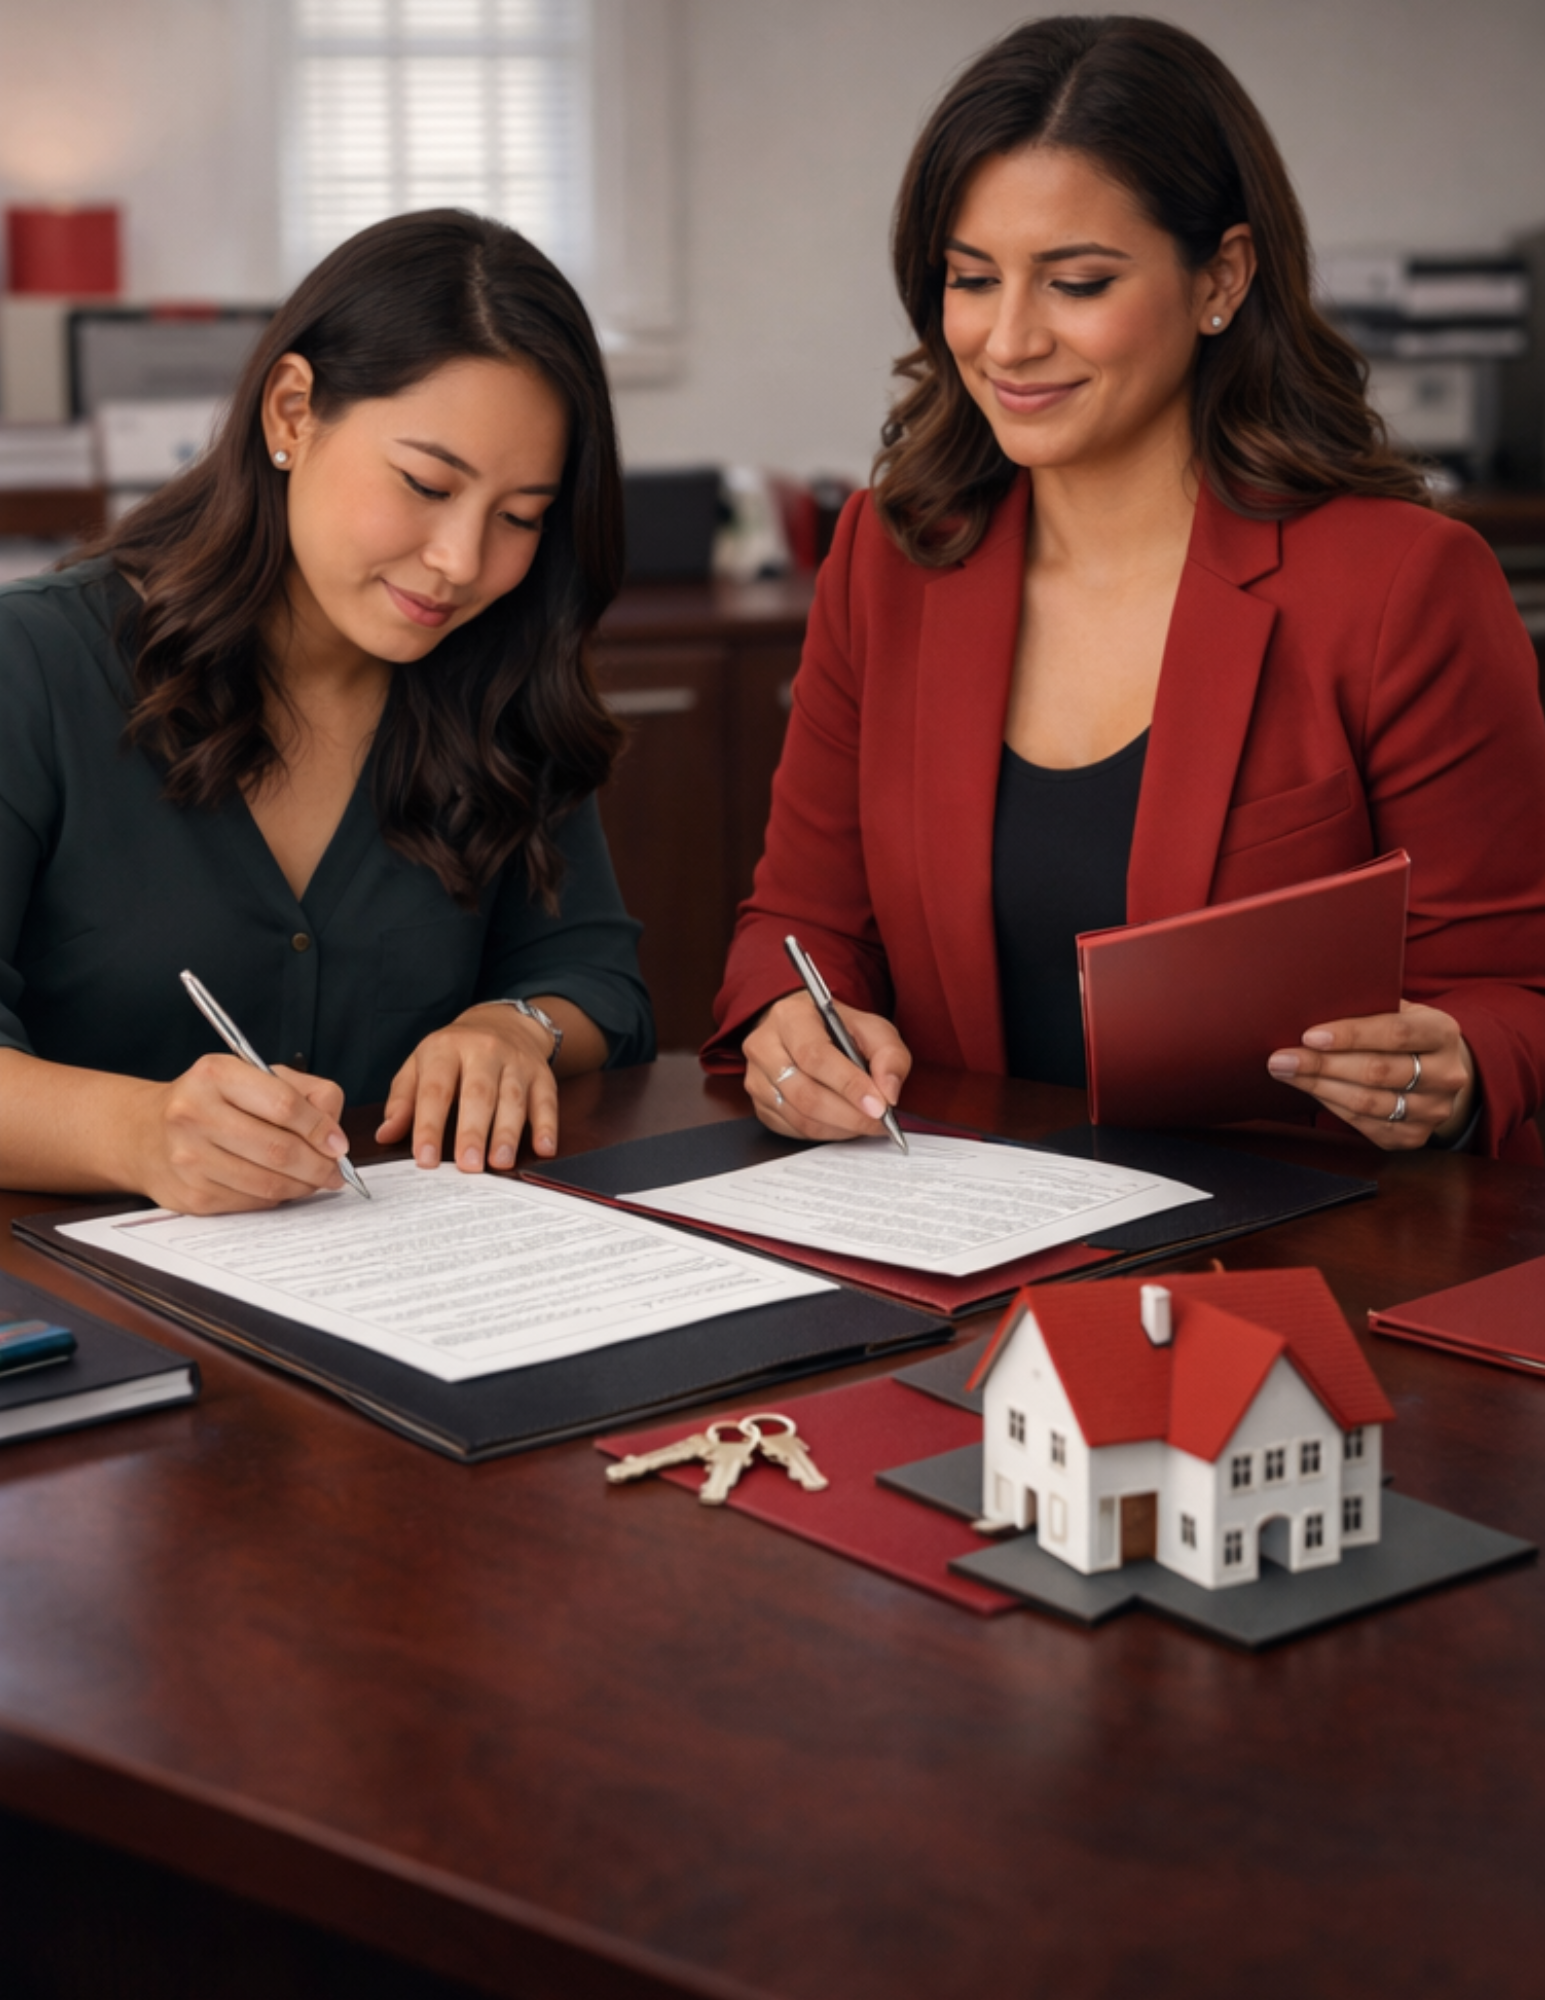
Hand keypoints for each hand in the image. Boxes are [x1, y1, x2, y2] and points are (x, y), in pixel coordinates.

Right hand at [133, 1055, 349, 1212]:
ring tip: (315, 1180)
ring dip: (303, 1186)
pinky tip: (279, 1185)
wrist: (146, 1133)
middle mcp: (194, 1114)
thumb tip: (335, 1133)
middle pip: (279, 1150)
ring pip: (268, 1183)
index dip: (320, 1129)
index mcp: (216, 1075)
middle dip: (319, 1165)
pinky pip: (252, 1202)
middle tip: (336, 1171)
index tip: (338, 1144)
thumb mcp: (254, 1077)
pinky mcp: (191, 1195)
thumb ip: (304, 1092)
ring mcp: (189, 1158)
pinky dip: (276, 1197)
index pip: (284, 1105)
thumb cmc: (213, 1101)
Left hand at [376, 1002, 558, 1171]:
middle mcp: (483, 1050)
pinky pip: (547, 1100)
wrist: (503, 1022)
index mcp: (446, 1049)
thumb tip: (385, 1134)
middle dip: (473, 1131)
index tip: (425, 1158)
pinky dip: (547, 1125)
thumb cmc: (454, 1054)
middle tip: (468, 1164)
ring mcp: (516, 1061)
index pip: (436, 1090)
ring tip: (500, 1162)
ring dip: (508, 1132)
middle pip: (478, 1093)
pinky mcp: (542, 1074)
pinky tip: (544, 1148)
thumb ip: (403, 1099)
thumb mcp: (421, 1065)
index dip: (429, 1125)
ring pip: (514, 1098)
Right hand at [743, 992, 911, 1140]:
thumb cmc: (839, 1029)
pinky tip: (844, 1123)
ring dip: (840, 1127)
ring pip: (799, 1116)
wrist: (807, 1030)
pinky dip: (826, 1132)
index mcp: (790, 1017)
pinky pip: (793, 1129)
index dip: (849, 1085)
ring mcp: (756, 1078)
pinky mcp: (759, 1104)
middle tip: (879, 1122)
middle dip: (848, 1115)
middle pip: (804, 1092)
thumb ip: (889, 1055)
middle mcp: (764, 1046)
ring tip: (866, 1123)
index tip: (879, 1106)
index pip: (816, 1056)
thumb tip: (888, 1093)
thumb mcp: (873, 1028)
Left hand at [1267, 1000, 1475, 1150]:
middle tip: (1282, 1058)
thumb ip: (1368, 1008)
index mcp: (1443, 1033)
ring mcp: (1433, 1110)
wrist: (1438, 1071)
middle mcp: (1446, 1075)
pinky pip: (1365, 1124)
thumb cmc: (1405, 1034)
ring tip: (1286, 1073)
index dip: (1350, 1035)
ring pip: (1368, 1102)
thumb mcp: (1399, 1011)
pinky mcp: (1414, 1136)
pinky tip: (1311, 1091)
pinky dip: (1332, 1106)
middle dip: (1322, 1064)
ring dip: (1319, 1088)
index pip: (1395, 1033)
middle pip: (1377, 1072)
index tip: (1309, 1036)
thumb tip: (1310, 1007)